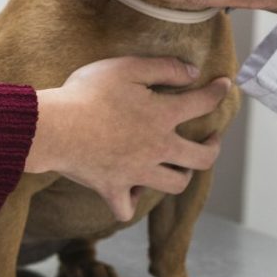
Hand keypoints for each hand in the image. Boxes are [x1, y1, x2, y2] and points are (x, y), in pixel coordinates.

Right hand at [27, 56, 230, 220]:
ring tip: (181, 165)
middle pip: (201, 158)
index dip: (217, 93)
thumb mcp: (127, 67)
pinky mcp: (112, 189)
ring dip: (182, 175)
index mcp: (162, 116)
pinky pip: (127, 208)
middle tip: (212, 139)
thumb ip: (164, 68)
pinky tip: (131, 192)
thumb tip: (194, 73)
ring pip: (174, 184)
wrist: (53, 128)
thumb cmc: (87, 93)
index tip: (224, 87)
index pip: (202, 104)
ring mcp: (136, 173)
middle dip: (213, 148)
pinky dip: (131, 202)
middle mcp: (157, 149)